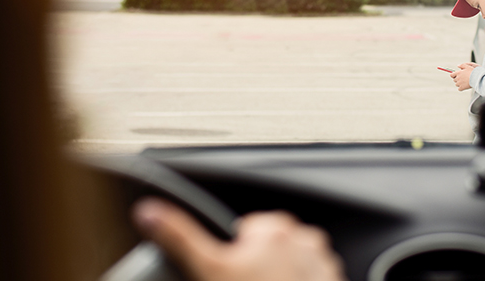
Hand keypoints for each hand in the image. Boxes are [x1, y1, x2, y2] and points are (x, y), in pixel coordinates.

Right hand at [132, 197, 347, 280]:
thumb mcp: (208, 269)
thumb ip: (179, 237)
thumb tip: (149, 211)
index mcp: (274, 228)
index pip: (246, 231)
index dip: (233, 256)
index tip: (233, 273)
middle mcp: (305, 240)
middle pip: (269, 248)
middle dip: (257, 267)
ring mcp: (324, 264)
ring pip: (290, 266)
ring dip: (280, 278)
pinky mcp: (335, 280)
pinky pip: (310, 280)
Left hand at [450, 63, 476, 90]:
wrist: (477, 78)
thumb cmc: (473, 72)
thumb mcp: (468, 66)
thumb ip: (462, 65)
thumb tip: (458, 66)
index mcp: (458, 73)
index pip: (451, 75)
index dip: (453, 75)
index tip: (456, 76)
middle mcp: (457, 78)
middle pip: (454, 80)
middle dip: (457, 79)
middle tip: (462, 79)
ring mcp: (459, 83)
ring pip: (456, 84)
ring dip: (459, 84)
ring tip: (464, 82)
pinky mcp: (462, 87)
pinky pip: (459, 89)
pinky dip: (461, 88)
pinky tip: (464, 86)